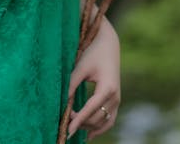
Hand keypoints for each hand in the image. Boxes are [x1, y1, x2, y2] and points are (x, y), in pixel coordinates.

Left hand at [67, 18, 119, 140]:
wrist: (108, 44)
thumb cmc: (93, 53)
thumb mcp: (81, 67)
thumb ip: (72, 85)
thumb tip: (62, 103)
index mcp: (107, 87)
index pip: (91, 109)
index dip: (79, 120)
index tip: (67, 129)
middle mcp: (115, 96)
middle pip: (97, 118)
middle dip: (81, 122)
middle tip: (65, 122)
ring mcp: (117, 99)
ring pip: (104, 122)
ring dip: (90, 127)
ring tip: (74, 129)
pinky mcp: (115, 100)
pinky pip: (110, 119)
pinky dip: (100, 127)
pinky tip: (88, 134)